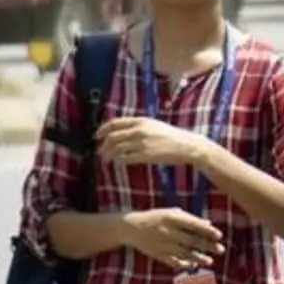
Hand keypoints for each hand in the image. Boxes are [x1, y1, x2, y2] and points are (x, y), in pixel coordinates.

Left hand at [96, 117, 212, 167]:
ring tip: (106, 160)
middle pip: (113, 136)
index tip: (97, 135)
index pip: (115, 123)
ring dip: (108, 155)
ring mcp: (142, 143)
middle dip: (103, 145)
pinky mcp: (145, 155)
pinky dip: (119, 160)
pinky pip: (126, 158)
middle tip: (99, 151)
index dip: (103, 129)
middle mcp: (139, 130)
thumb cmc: (171, 136)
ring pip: (117, 148)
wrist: (186, 145)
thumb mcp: (154, 125)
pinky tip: (118, 163)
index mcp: (141, 121)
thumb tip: (122, 132)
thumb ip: (138, 126)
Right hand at [120, 208, 224, 270]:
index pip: (194, 225)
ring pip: (184, 253)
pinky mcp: (158, 254)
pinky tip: (193, 265)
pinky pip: (173, 261)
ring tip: (210, 261)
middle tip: (221, 249)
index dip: (207, 231)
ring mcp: (162, 244)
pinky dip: (183, 264)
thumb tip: (208, 223)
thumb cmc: (155, 217)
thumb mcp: (171, 212)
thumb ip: (189, 218)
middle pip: (191, 240)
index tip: (219, 235)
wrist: (131, 227)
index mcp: (171, 218)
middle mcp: (168, 231)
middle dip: (207, 246)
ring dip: (198, 257)